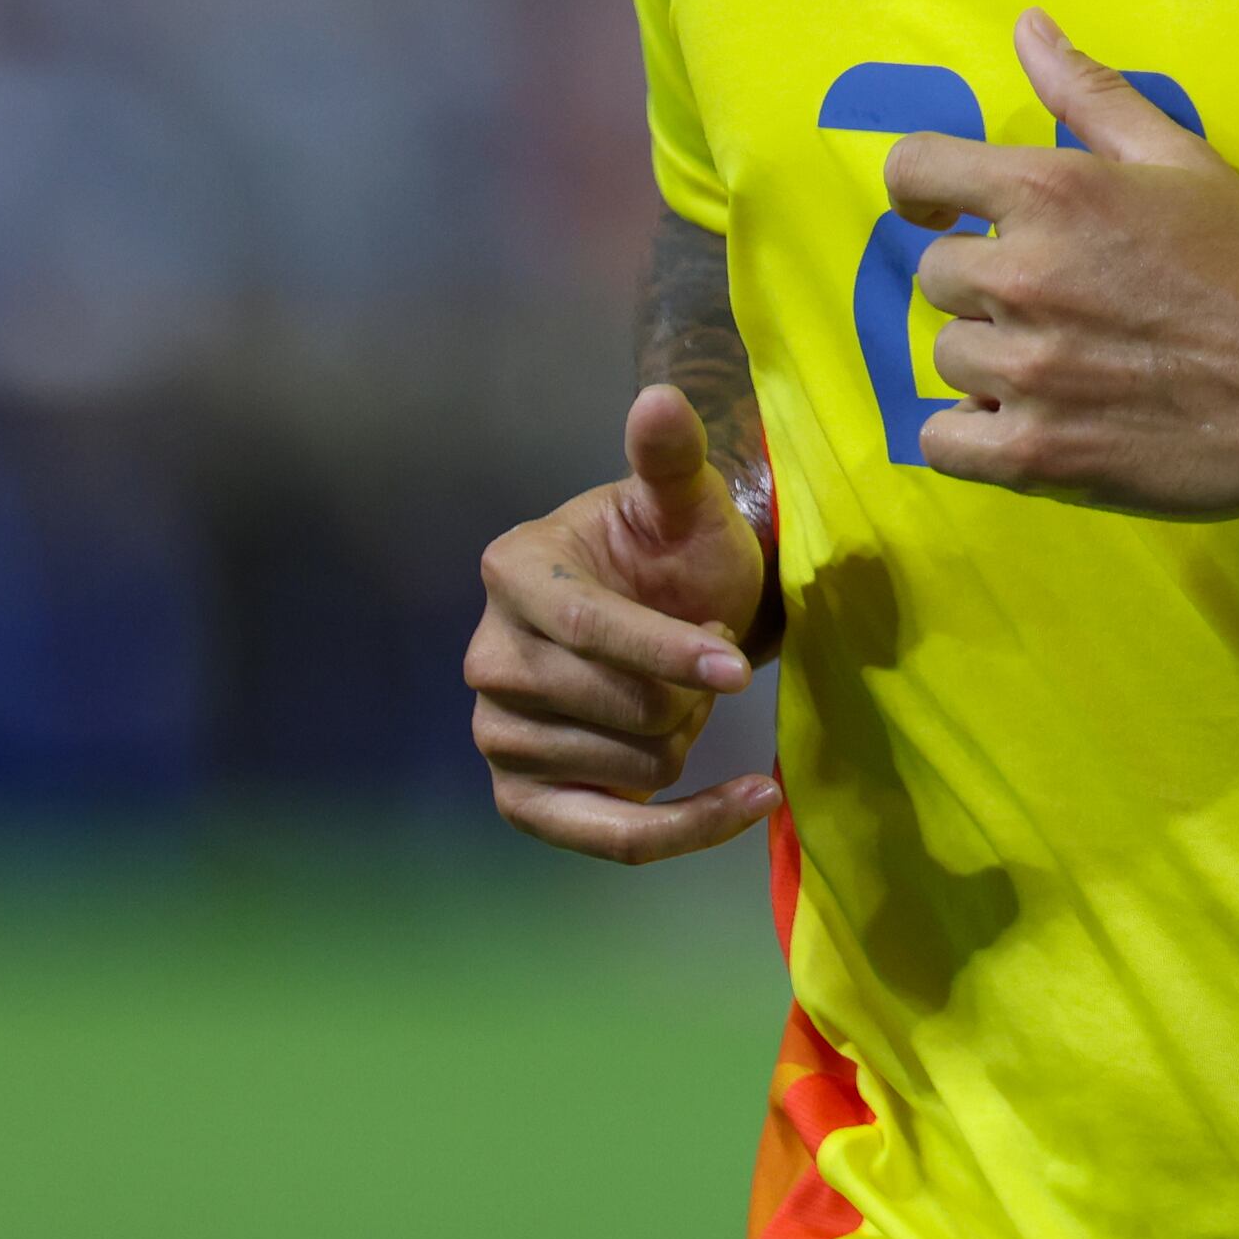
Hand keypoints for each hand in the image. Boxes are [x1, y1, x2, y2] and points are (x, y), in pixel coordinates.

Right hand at [466, 384, 778, 861]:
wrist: (667, 619)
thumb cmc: (674, 554)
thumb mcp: (684, 502)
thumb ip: (671, 456)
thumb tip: (660, 398)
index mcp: (514, 571)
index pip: (591, 627)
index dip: (668, 651)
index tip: (737, 670)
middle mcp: (489, 657)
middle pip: (622, 709)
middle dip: (689, 692)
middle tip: (703, 659)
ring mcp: (498, 736)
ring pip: (635, 770)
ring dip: (686, 738)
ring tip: (681, 694)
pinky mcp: (525, 803)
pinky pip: (618, 841)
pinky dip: (693, 827)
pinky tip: (750, 798)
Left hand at [886, 9, 1238, 517]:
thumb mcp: (1179, 157)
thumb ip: (1090, 92)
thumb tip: (1027, 26)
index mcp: (1052, 190)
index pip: (915, 168)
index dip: (922, 188)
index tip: (944, 210)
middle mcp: (1023, 275)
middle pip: (938, 275)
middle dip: (987, 284)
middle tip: (1061, 301)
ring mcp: (1027, 370)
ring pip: (949, 357)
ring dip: (993, 361)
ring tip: (1067, 363)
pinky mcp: (1037, 453)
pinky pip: (944, 442)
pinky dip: (974, 436)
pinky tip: (1033, 420)